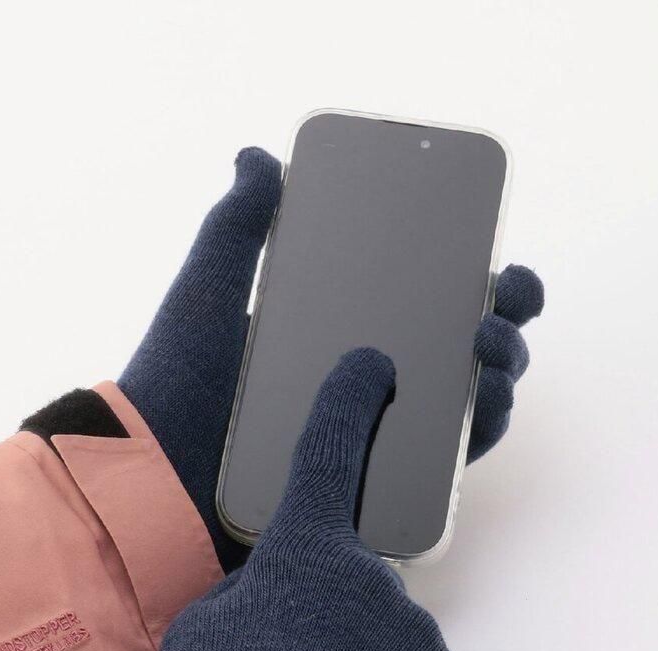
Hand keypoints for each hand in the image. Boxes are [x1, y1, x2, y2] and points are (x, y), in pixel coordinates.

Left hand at [118, 149, 542, 570]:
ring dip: (501, 368)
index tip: (493, 252)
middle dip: (504, 315)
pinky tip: (485, 400)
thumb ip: (237, 225)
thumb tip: (258, 155)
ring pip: (468, 399)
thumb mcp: (209, 293)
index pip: (423, 297)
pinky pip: (449, 460)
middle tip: (500, 295)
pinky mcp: (377, 487)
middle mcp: (368, 381)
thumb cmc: (177, 385)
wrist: (154, 476)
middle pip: (461, 346)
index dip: (472, 273)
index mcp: (339, 331)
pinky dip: (480, 430)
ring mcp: (377, 433)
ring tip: (490, 345)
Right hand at [157, 348, 473, 650]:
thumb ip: (248, 597)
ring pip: (386, 644)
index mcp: (308, 554)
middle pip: (353, 589)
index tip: (372, 364)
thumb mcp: (208, 630)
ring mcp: (419, 633)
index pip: (327, 456)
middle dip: (329, 624)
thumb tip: (275, 600)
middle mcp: (374, 580)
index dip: (347, 405)